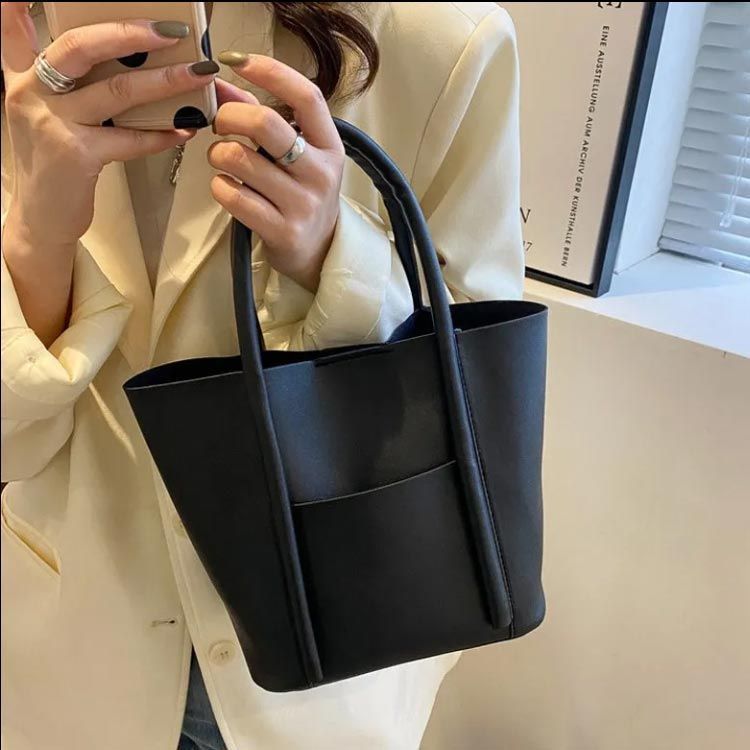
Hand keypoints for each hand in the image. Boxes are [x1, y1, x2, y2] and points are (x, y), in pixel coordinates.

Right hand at [1, 3, 216, 249]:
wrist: (42, 218)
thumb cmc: (53, 162)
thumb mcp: (44, 113)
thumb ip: (61, 81)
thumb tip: (117, 58)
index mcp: (22, 77)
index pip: (13, 30)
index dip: (17, 5)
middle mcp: (31, 93)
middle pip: (82, 47)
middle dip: (131, 33)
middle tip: (173, 31)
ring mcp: (53, 123)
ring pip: (117, 91)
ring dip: (165, 81)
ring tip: (199, 75)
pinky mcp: (76, 155)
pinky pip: (129, 138)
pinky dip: (161, 135)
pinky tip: (185, 129)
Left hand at [208, 55, 344, 292]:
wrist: (318, 251)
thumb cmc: (300, 193)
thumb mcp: (296, 155)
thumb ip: (260, 116)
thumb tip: (220, 82)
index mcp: (330, 147)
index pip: (307, 97)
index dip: (271, 72)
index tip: (238, 60)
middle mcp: (320, 174)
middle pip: (265, 123)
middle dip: (229, 116)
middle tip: (220, 124)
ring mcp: (302, 205)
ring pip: (239, 159)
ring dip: (218, 154)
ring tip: (223, 160)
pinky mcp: (281, 231)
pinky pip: (232, 196)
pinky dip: (219, 186)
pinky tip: (227, 187)